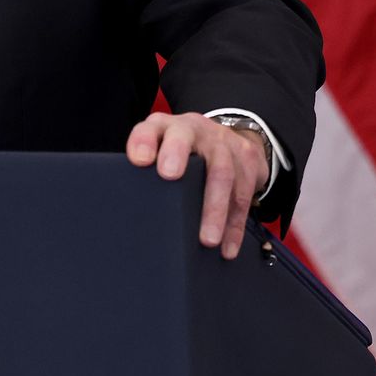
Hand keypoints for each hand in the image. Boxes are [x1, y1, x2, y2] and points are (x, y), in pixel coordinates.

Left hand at [126, 111, 269, 259]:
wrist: (223, 137)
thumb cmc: (178, 151)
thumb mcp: (157, 147)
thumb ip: (143, 166)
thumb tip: (127, 204)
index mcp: (166, 127)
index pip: (152, 127)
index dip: (144, 140)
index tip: (139, 159)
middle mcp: (196, 129)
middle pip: (189, 141)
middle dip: (179, 159)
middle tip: (169, 177)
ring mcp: (225, 143)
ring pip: (223, 172)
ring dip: (216, 209)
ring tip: (207, 240)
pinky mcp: (248, 161)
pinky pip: (244, 196)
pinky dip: (235, 227)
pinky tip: (227, 248)